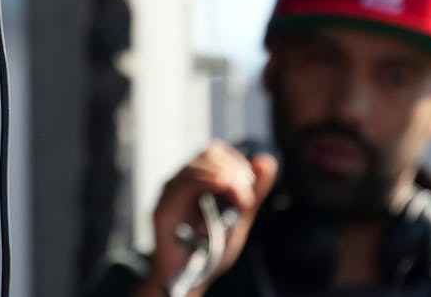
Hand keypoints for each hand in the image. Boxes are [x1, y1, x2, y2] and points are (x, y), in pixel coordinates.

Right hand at [136, 141, 278, 296]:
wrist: (190, 278)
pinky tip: (223, 188)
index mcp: (198, 180)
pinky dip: (206, 181)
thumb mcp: (239, 218)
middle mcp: (182, 181)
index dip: (237, 161)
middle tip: (247, 197)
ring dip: (226, 176)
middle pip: (209, 152)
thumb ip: (253, 192)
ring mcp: (171, 193)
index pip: (217, 151)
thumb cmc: (210, 249)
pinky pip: (182, 184)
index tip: (250, 184)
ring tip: (242, 200)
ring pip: (196, 165)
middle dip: (235, 170)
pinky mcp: (163, 208)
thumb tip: (267, 160)